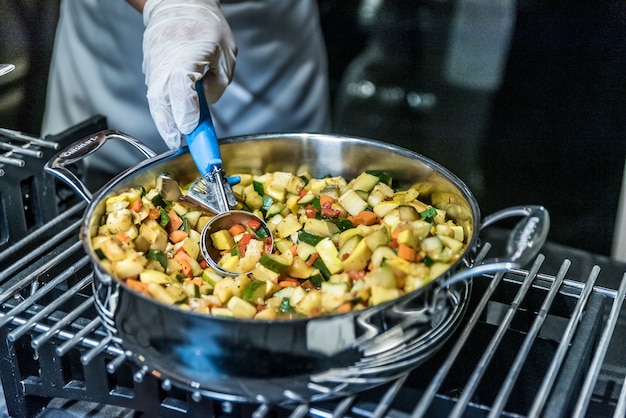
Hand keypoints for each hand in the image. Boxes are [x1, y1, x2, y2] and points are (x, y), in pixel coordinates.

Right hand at [142, 0, 236, 147]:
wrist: (178, 3)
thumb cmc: (205, 25)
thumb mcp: (225, 56)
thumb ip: (217, 85)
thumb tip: (205, 107)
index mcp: (183, 58)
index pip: (181, 92)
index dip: (186, 115)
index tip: (191, 131)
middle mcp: (163, 65)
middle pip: (161, 103)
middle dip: (170, 128)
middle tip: (180, 145)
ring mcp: (153, 67)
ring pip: (155, 100)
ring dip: (165, 121)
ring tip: (177, 138)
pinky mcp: (150, 69)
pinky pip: (155, 93)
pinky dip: (163, 109)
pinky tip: (173, 120)